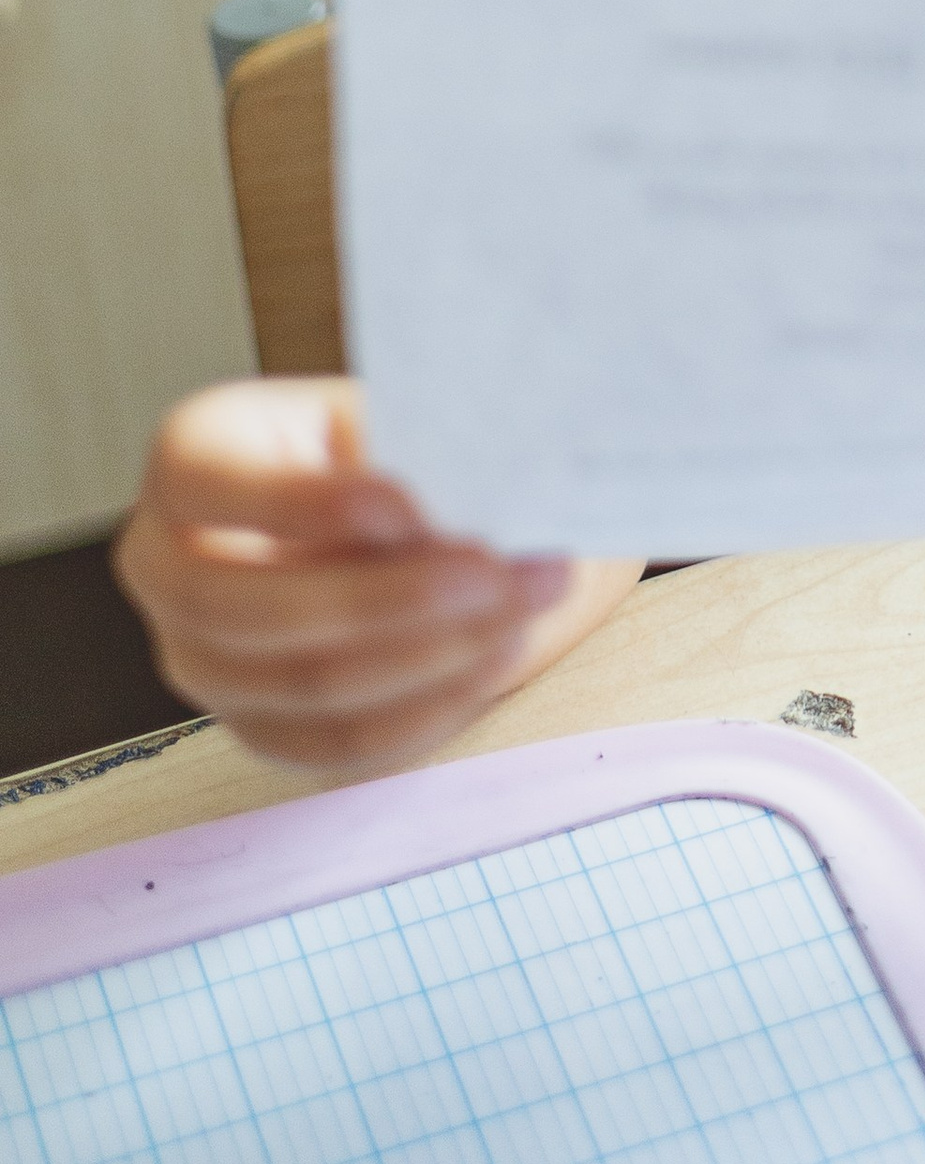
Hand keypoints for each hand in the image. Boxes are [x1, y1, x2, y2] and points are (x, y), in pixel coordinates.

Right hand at [114, 380, 612, 775]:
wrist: (415, 514)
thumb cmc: (400, 451)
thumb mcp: (395, 420)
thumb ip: (406, 457)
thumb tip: (447, 526)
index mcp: (190, 457)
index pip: (205, 482)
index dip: (303, 504)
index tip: (409, 511)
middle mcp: (166, 566)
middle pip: (245, 608)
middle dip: (386, 599)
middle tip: (495, 576)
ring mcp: (202, 660)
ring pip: (302, 685)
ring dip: (427, 655)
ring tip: (518, 611)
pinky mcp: (259, 726)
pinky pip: (337, 742)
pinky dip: (424, 706)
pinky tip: (491, 660)